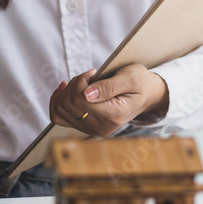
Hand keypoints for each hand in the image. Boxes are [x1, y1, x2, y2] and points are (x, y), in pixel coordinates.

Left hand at [49, 65, 168, 136]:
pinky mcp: (83, 127)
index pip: (80, 99)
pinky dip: (57, 100)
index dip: (81, 81)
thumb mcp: (130, 77)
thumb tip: (86, 95)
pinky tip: (67, 89)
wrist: (145, 96)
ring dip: (68, 90)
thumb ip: (109, 86)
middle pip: (68, 103)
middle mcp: (100, 128)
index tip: (93, 73)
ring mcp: (90, 130)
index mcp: (114, 116)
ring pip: (60, 108)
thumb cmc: (139, 83)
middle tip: (90, 77)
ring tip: (84, 84)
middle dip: (75, 83)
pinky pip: (57, 116)